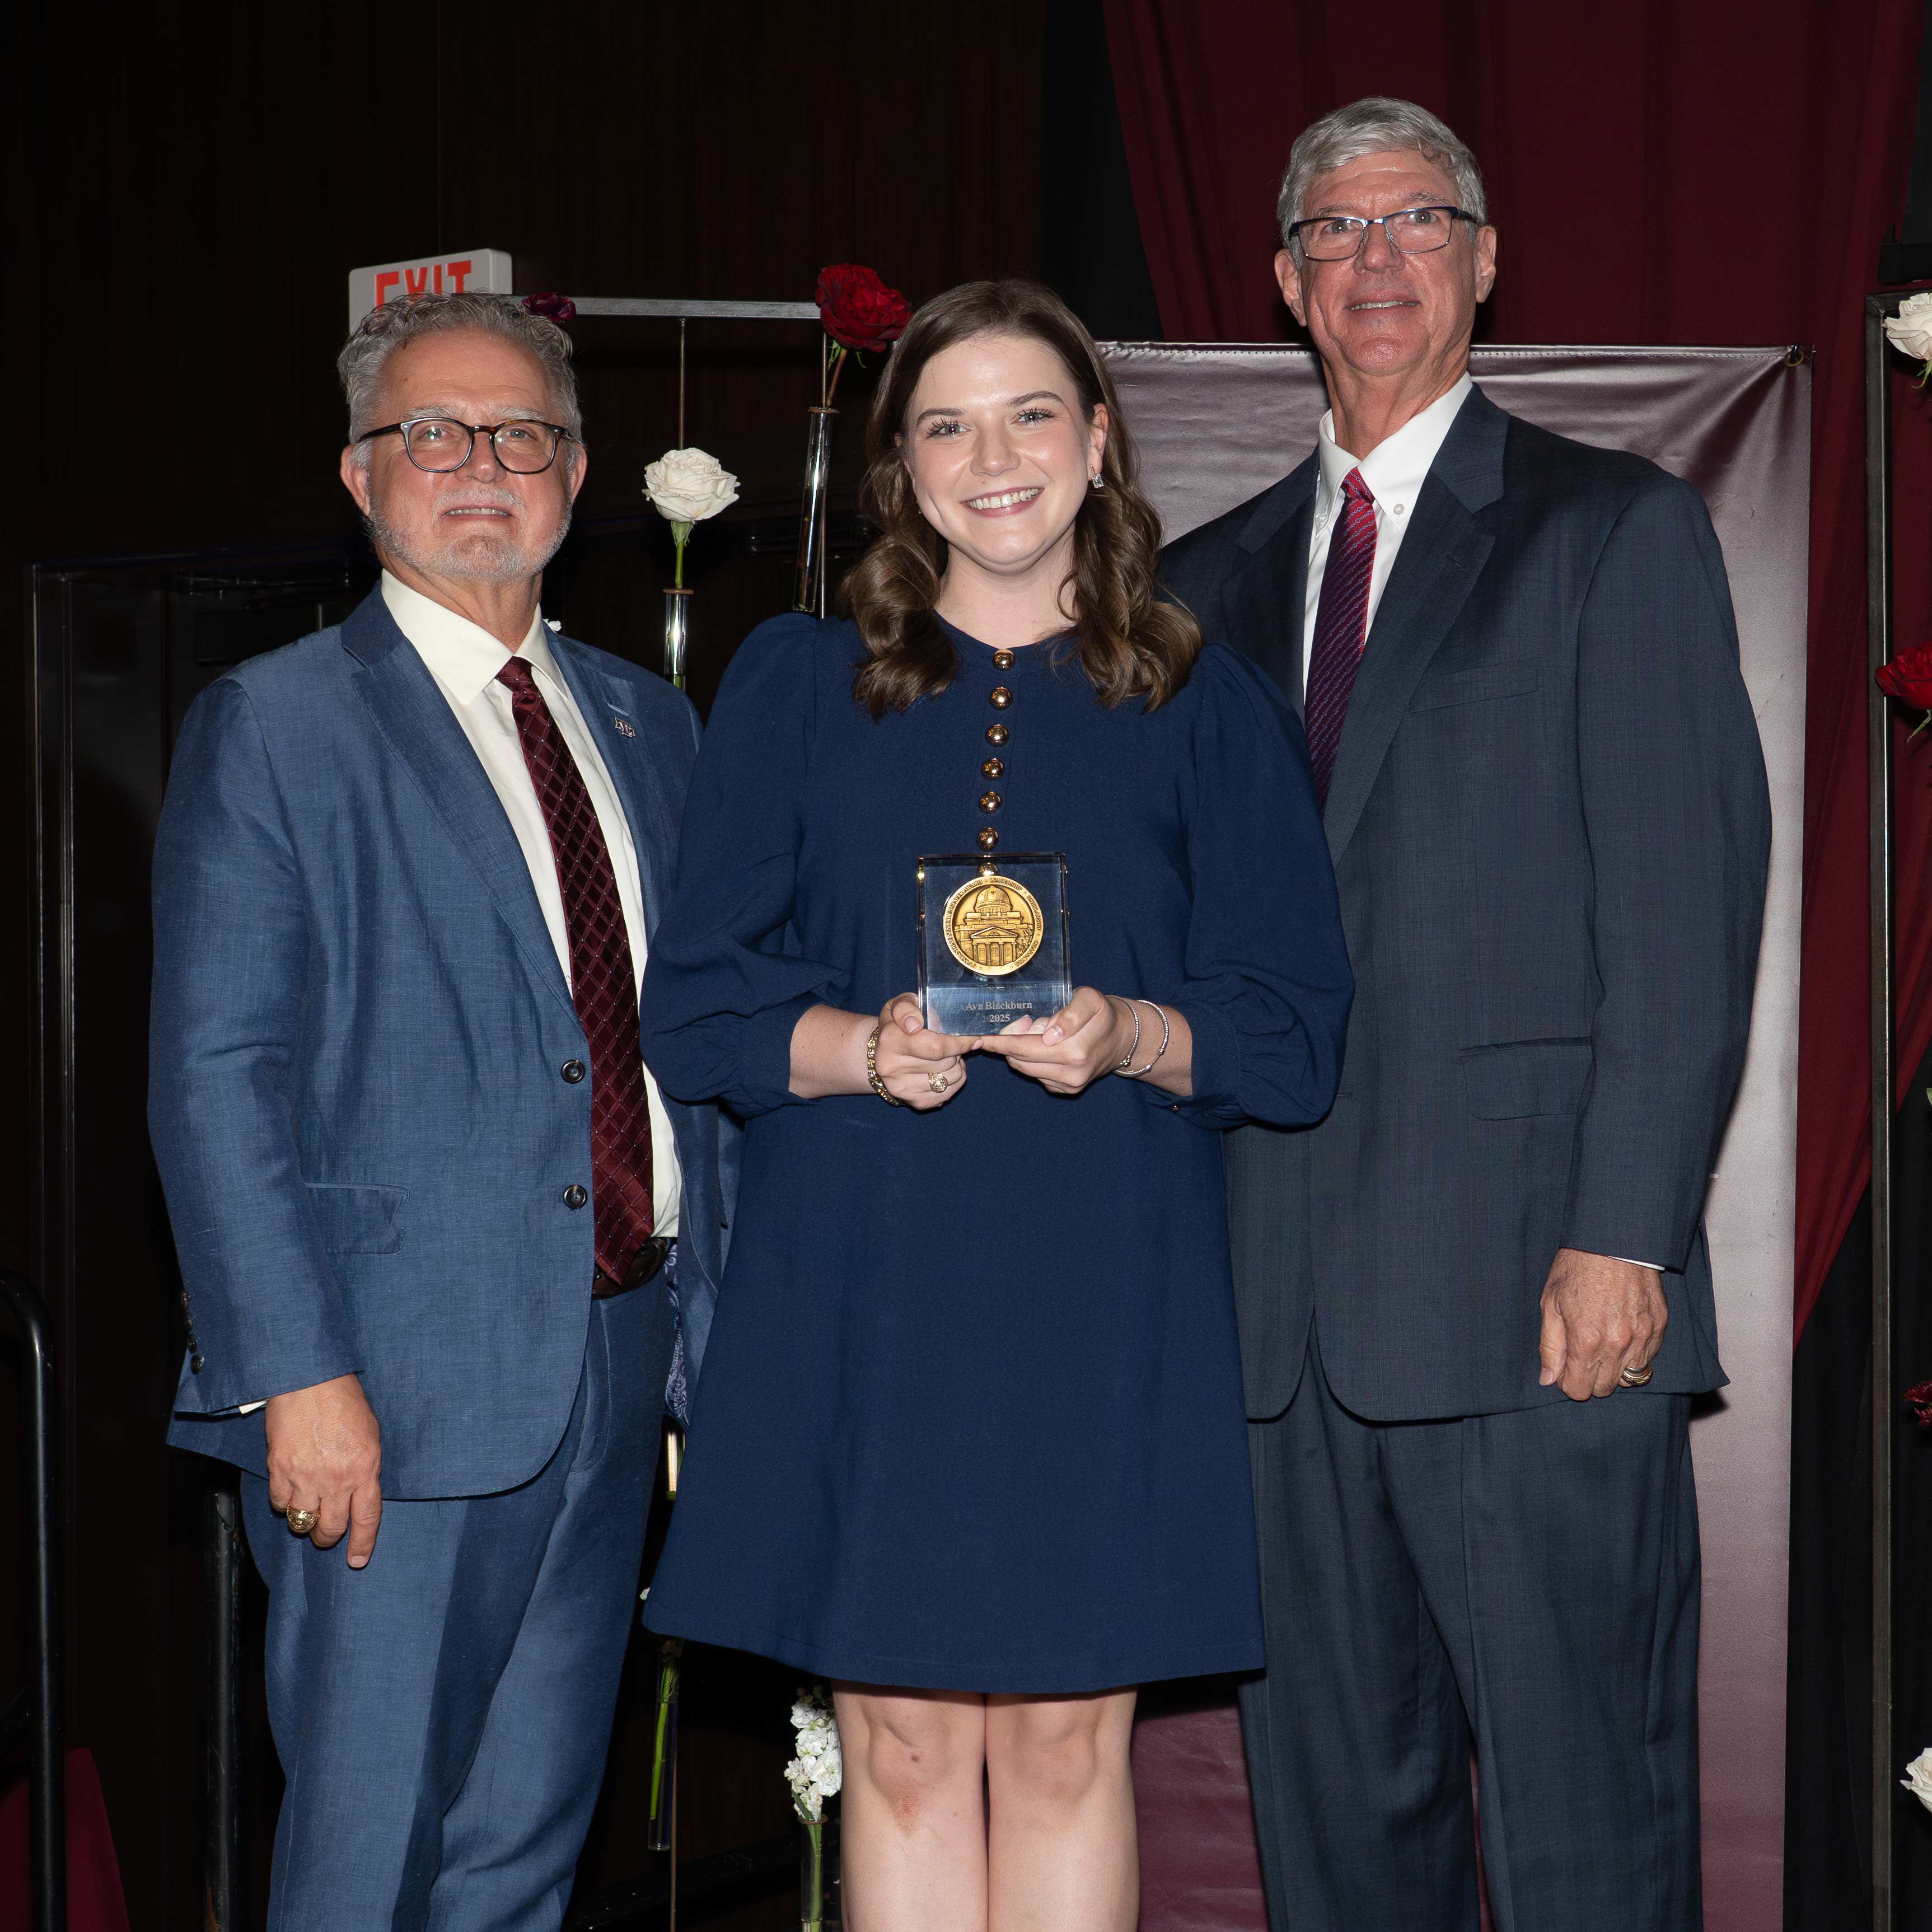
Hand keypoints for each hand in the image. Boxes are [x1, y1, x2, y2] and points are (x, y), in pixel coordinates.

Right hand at [264, 1373, 383, 1565]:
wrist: (310, 1379)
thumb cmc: (344, 1401)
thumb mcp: (369, 1434)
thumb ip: (365, 1467)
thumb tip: (358, 1492)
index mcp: (365, 1468)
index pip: (367, 1518)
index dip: (362, 1543)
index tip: (356, 1561)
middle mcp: (337, 1478)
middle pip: (331, 1527)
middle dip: (328, 1536)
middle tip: (326, 1532)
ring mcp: (306, 1476)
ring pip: (302, 1521)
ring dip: (304, 1522)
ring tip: (307, 1509)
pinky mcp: (280, 1469)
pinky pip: (280, 1503)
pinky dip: (284, 1502)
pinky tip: (289, 1489)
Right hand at [872, 993, 973, 1109]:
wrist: (882, 1052)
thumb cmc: (898, 1024)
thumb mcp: (900, 1005)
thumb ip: (907, 1008)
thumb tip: (915, 1024)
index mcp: (890, 1041)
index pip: (936, 1047)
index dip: (960, 1042)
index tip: (971, 1037)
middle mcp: (892, 1069)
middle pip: (947, 1062)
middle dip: (956, 1051)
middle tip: (950, 1043)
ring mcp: (903, 1089)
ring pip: (952, 1077)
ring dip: (956, 1065)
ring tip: (945, 1056)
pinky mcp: (916, 1103)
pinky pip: (951, 1091)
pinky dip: (954, 1079)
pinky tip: (942, 1070)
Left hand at [972, 988, 1135, 1095]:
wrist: (1122, 1039)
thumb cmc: (1102, 1014)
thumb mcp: (1090, 1000)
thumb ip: (1070, 1014)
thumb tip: (1049, 1035)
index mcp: (1075, 1051)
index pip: (1025, 1048)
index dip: (1000, 1042)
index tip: (980, 1038)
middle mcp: (1071, 1074)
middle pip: (1020, 1060)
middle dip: (1010, 1043)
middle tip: (1022, 1023)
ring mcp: (1069, 1086)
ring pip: (1025, 1069)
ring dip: (1021, 1052)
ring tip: (1038, 1033)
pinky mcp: (1066, 1091)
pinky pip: (1036, 1076)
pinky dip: (1032, 1062)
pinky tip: (1045, 1048)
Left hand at [1537, 1248, 1667, 1401]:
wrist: (1613, 1239)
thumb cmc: (1576, 1267)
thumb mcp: (1550, 1303)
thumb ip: (1550, 1346)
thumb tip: (1548, 1379)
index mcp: (1587, 1341)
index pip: (1580, 1390)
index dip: (1568, 1383)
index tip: (1565, 1369)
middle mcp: (1618, 1345)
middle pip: (1605, 1388)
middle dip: (1589, 1378)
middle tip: (1581, 1355)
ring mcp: (1643, 1337)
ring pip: (1629, 1377)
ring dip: (1613, 1369)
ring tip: (1602, 1345)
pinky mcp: (1659, 1326)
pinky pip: (1648, 1358)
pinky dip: (1634, 1355)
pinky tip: (1622, 1336)